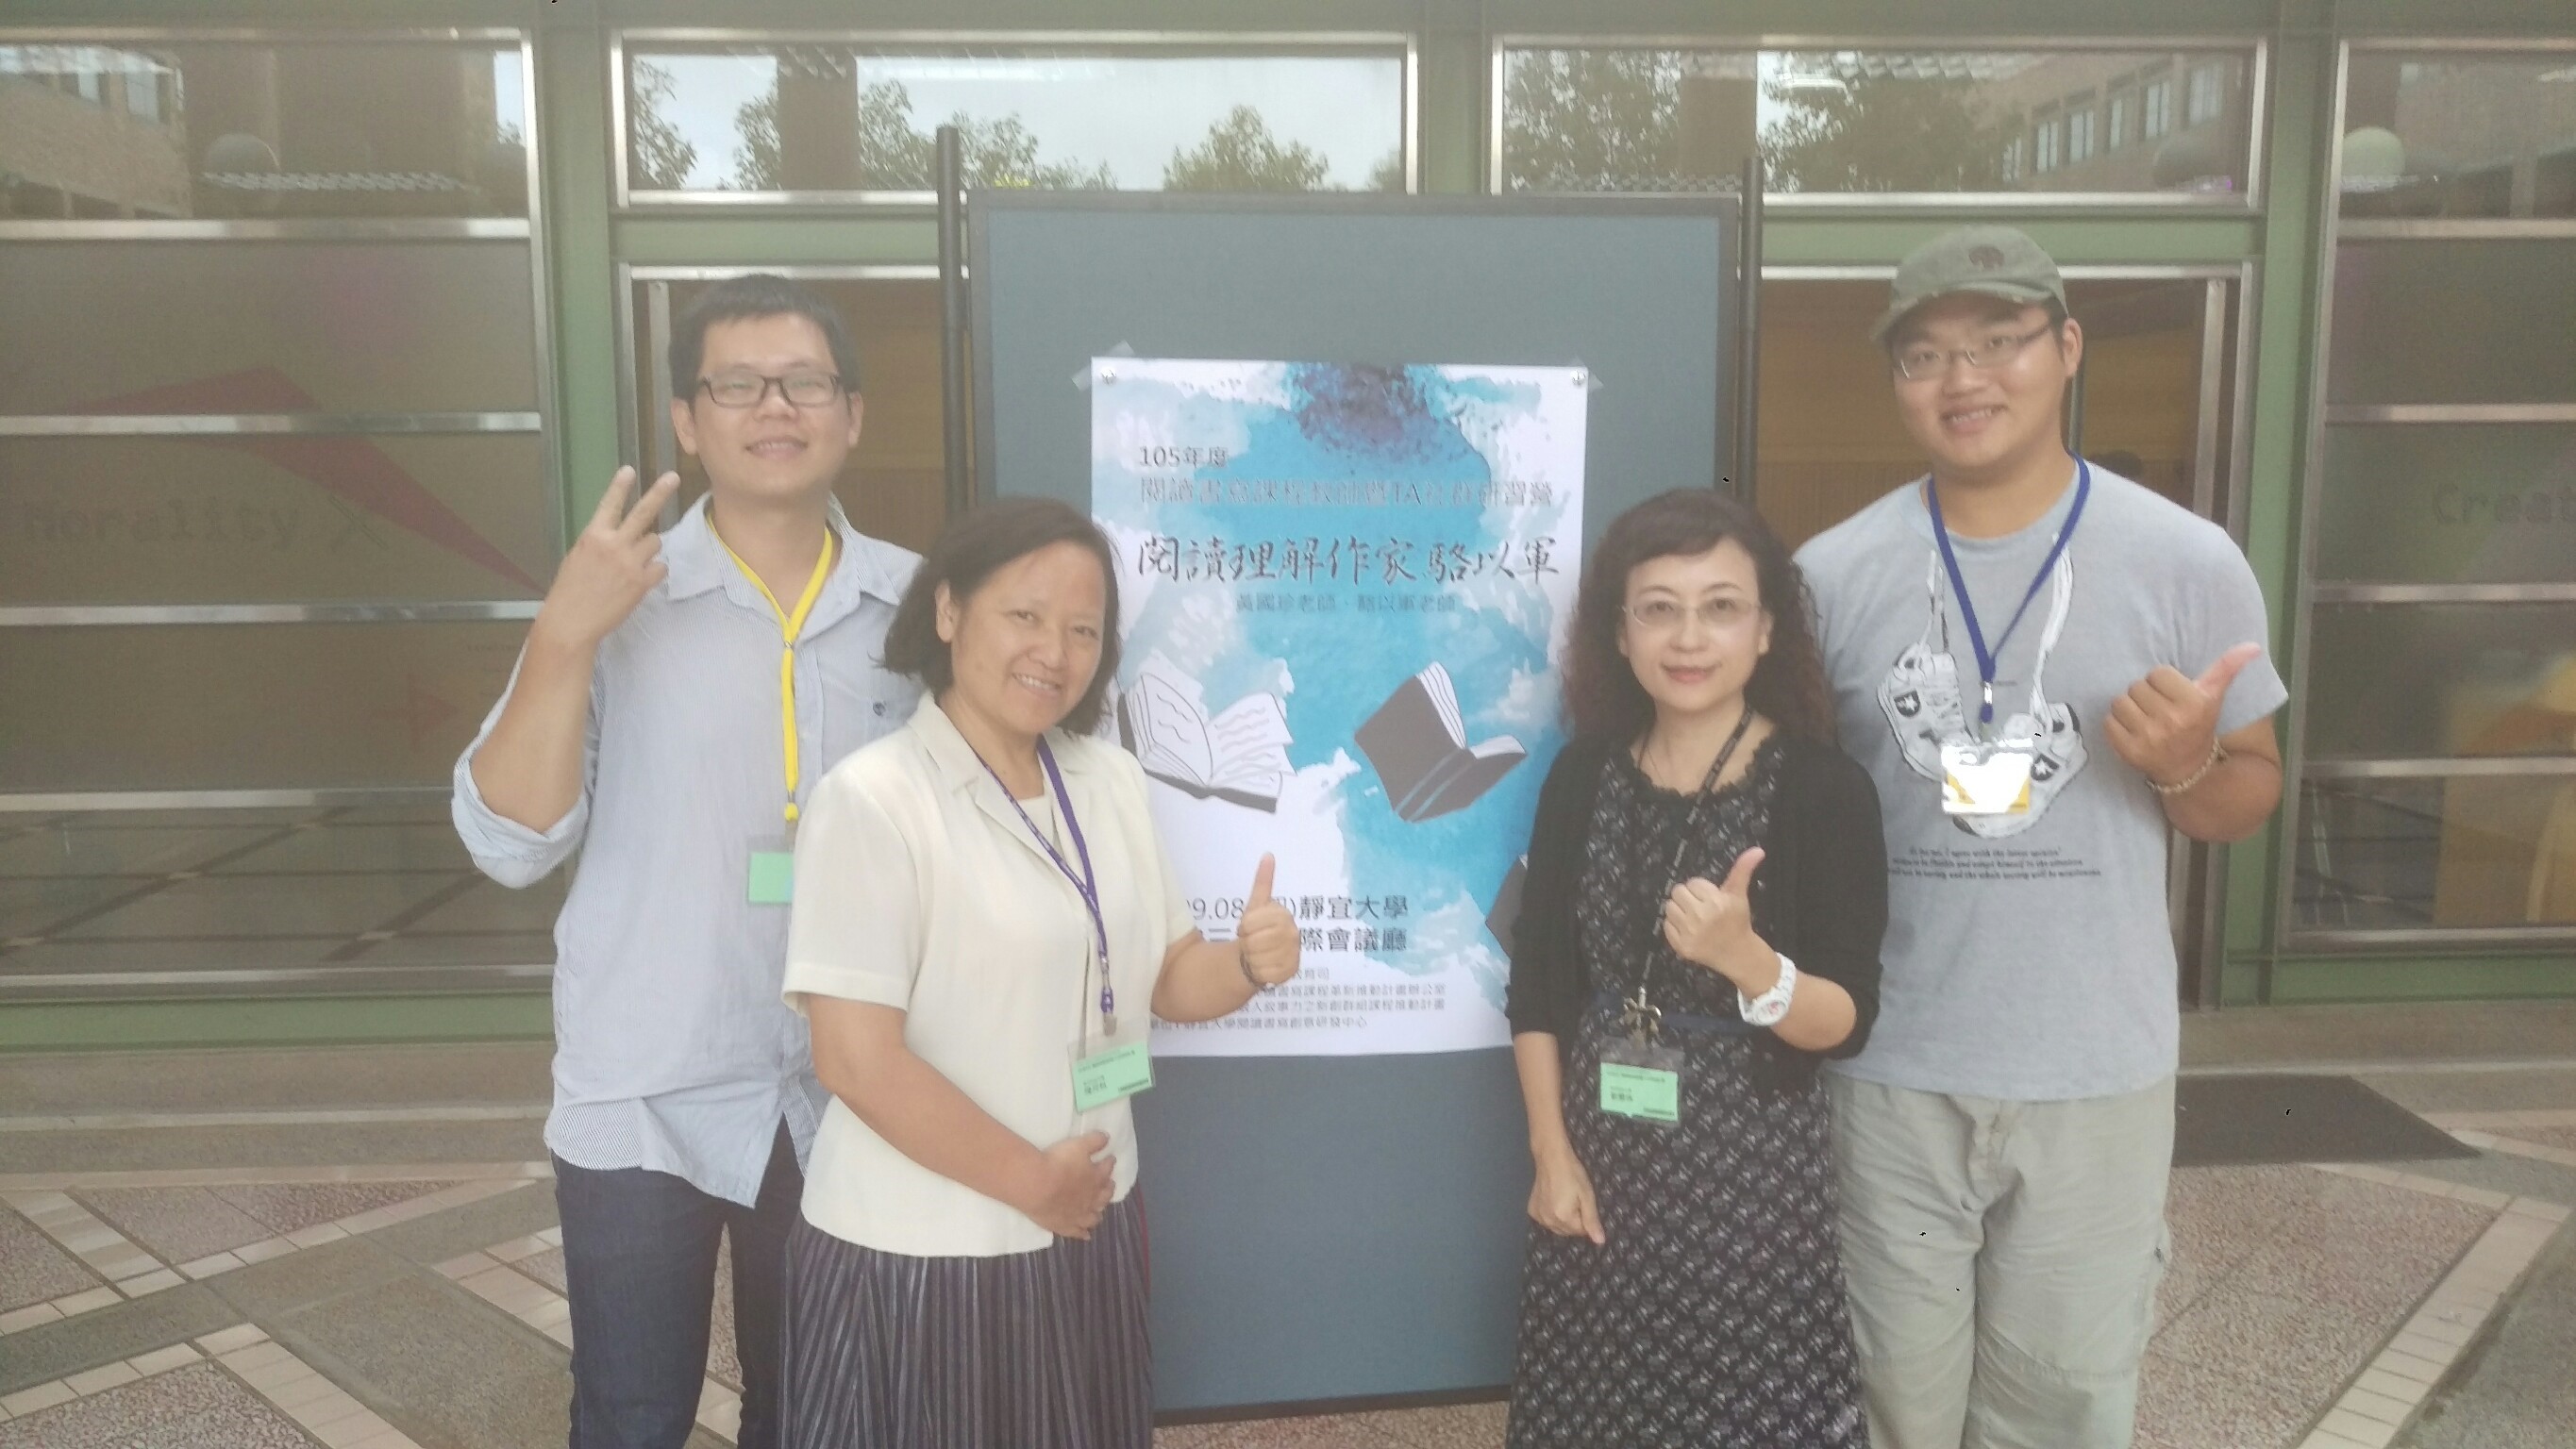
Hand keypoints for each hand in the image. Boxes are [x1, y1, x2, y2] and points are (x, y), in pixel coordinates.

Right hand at [532, 467, 679, 651]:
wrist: (572, 621)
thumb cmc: (571, 591)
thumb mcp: (578, 558)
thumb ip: (600, 543)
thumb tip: (618, 536)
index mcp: (593, 536)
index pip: (609, 505)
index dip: (620, 487)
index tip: (630, 469)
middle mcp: (613, 545)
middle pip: (643, 514)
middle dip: (659, 493)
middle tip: (672, 477)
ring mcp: (630, 563)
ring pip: (655, 541)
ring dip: (649, 549)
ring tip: (632, 565)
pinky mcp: (642, 582)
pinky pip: (660, 566)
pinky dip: (654, 571)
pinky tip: (639, 581)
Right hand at [1019, 1130, 1114, 1239]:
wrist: (1037, 1186)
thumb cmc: (1057, 1162)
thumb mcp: (1078, 1145)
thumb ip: (1095, 1141)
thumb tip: (1107, 1138)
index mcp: (1096, 1178)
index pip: (1106, 1169)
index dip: (1109, 1163)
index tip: (1110, 1159)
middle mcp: (1091, 1199)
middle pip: (1104, 1195)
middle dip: (1107, 1189)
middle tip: (1108, 1185)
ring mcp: (1079, 1215)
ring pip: (1094, 1216)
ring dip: (1098, 1213)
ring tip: (1099, 1211)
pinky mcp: (1065, 1226)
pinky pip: (1077, 1232)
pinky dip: (1083, 1233)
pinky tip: (1086, 1235)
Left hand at [1236, 854, 1300, 987]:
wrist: (1262, 954)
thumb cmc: (1257, 929)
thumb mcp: (1256, 906)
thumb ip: (1262, 882)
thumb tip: (1268, 855)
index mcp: (1283, 914)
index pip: (1250, 923)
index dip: (1244, 927)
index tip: (1245, 928)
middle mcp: (1293, 933)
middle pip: (1255, 942)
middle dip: (1247, 943)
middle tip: (1250, 942)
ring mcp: (1294, 953)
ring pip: (1259, 959)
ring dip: (1252, 958)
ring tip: (1257, 954)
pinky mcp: (1292, 971)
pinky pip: (1265, 974)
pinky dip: (1259, 972)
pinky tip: (1263, 966)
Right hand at [1528, 1146, 1604, 1243]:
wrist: (1551, 1158)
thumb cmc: (1573, 1174)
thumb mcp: (1587, 1196)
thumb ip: (1592, 1220)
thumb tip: (1600, 1242)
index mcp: (1563, 1218)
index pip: (1581, 1231)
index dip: (1586, 1218)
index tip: (1583, 1203)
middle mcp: (1548, 1221)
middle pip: (1568, 1231)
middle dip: (1575, 1220)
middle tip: (1575, 1200)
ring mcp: (1538, 1217)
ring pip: (1557, 1228)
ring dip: (1563, 1219)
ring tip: (1564, 1199)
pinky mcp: (1532, 1211)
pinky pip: (1547, 1221)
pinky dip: (1552, 1215)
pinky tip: (1553, 1200)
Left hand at [1663, 848, 1774, 994]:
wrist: (1738, 954)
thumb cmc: (1737, 921)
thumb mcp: (1739, 895)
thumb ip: (1743, 870)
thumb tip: (1758, 849)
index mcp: (1716, 902)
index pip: (1693, 883)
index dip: (1701, 890)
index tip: (1710, 899)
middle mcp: (1702, 917)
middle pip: (1677, 892)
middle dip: (1688, 897)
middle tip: (1699, 907)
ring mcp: (1690, 933)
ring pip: (1669, 907)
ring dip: (1679, 910)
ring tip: (1693, 917)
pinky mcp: (1681, 946)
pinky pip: (1666, 925)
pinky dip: (1674, 926)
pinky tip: (1688, 930)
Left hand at [2105, 643, 2262, 787]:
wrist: (2189, 769)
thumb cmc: (2198, 725)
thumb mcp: (2213, 696)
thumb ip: (2227, 668)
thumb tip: (2253, 645)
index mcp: (2193, 703)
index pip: (2157, 673)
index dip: (2162, 682)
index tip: (2171, 695)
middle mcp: (2171, 720)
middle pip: (2137, 686)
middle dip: (2145, 695)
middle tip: (2157, 708)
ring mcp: (2148, 737)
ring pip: (2120, 702)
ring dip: (2129, 708)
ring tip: (2144, 718)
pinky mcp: (2128, 751)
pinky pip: (2108, 722)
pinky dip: (2116, 724)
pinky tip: (2133, 731)